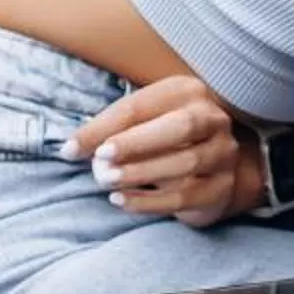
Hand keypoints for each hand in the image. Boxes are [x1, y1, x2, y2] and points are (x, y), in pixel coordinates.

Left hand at [68, 76, 257, 226]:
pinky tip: (122, 200)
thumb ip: (110, 131)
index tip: (73, 148)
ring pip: (185, 163)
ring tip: (107, 181)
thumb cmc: (166, 140)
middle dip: (137, 142)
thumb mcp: (141, 124)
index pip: (143, 105)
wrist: (215, 169)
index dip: (106, 126)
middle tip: (102, 157)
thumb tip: (70, 150)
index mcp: (188, 92)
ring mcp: (223, 154)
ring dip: (141, 173)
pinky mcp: (222, 187)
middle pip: (180, 127)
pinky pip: (186, 196)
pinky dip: (150, 201)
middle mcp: (213, 119)